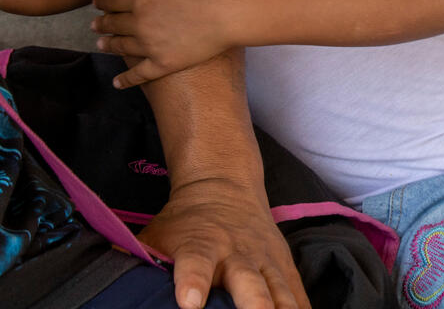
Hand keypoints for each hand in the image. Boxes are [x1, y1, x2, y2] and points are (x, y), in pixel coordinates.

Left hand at [93, 0, 237, 87]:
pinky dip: (126, 79)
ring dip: (109, 46)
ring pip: (122, 47)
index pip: (113, 0)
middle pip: (115, 24)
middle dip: (103, 24)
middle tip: (95, 25)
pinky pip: (140, 74)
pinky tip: (117, 82)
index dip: (103, 1)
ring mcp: (151, 46)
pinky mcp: (164, 63)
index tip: (96, 2)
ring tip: (102, 45)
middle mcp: (140, 24)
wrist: (228, 13)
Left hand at [141, 177, 310, 308]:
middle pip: (249, 282)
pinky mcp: (283, 265)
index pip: (195, 263)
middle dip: (254, 305)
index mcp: (201, 245)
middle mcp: (237, 254)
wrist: (225, 187)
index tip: (190, 303)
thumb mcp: (155, 236)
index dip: (193, 282)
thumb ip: (138, 263)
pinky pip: (298, 293)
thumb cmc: (184, 223)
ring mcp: (264, 260)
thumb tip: (103, 288)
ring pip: (280, 290)